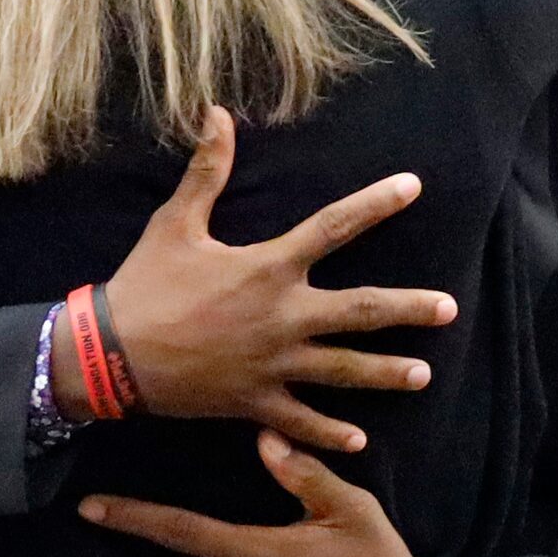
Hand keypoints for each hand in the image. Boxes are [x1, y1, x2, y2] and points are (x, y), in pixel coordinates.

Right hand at [56, 106, 455, 452]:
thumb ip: (207, 171)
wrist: (108, 355)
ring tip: (424, 376)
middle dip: (408, 310)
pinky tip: (360, 442)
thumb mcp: (175, 223)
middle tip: (449, 309)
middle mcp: (282, 316)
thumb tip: (217, 114)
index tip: (413, 187)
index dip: (376, 203)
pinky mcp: (256, 402)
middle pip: (361, 310)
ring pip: (344, 371)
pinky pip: (302, 421)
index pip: (335, 227)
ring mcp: (273, 363)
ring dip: (386, 374)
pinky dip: (330, 433)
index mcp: (268, 268)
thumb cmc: (144, 285)